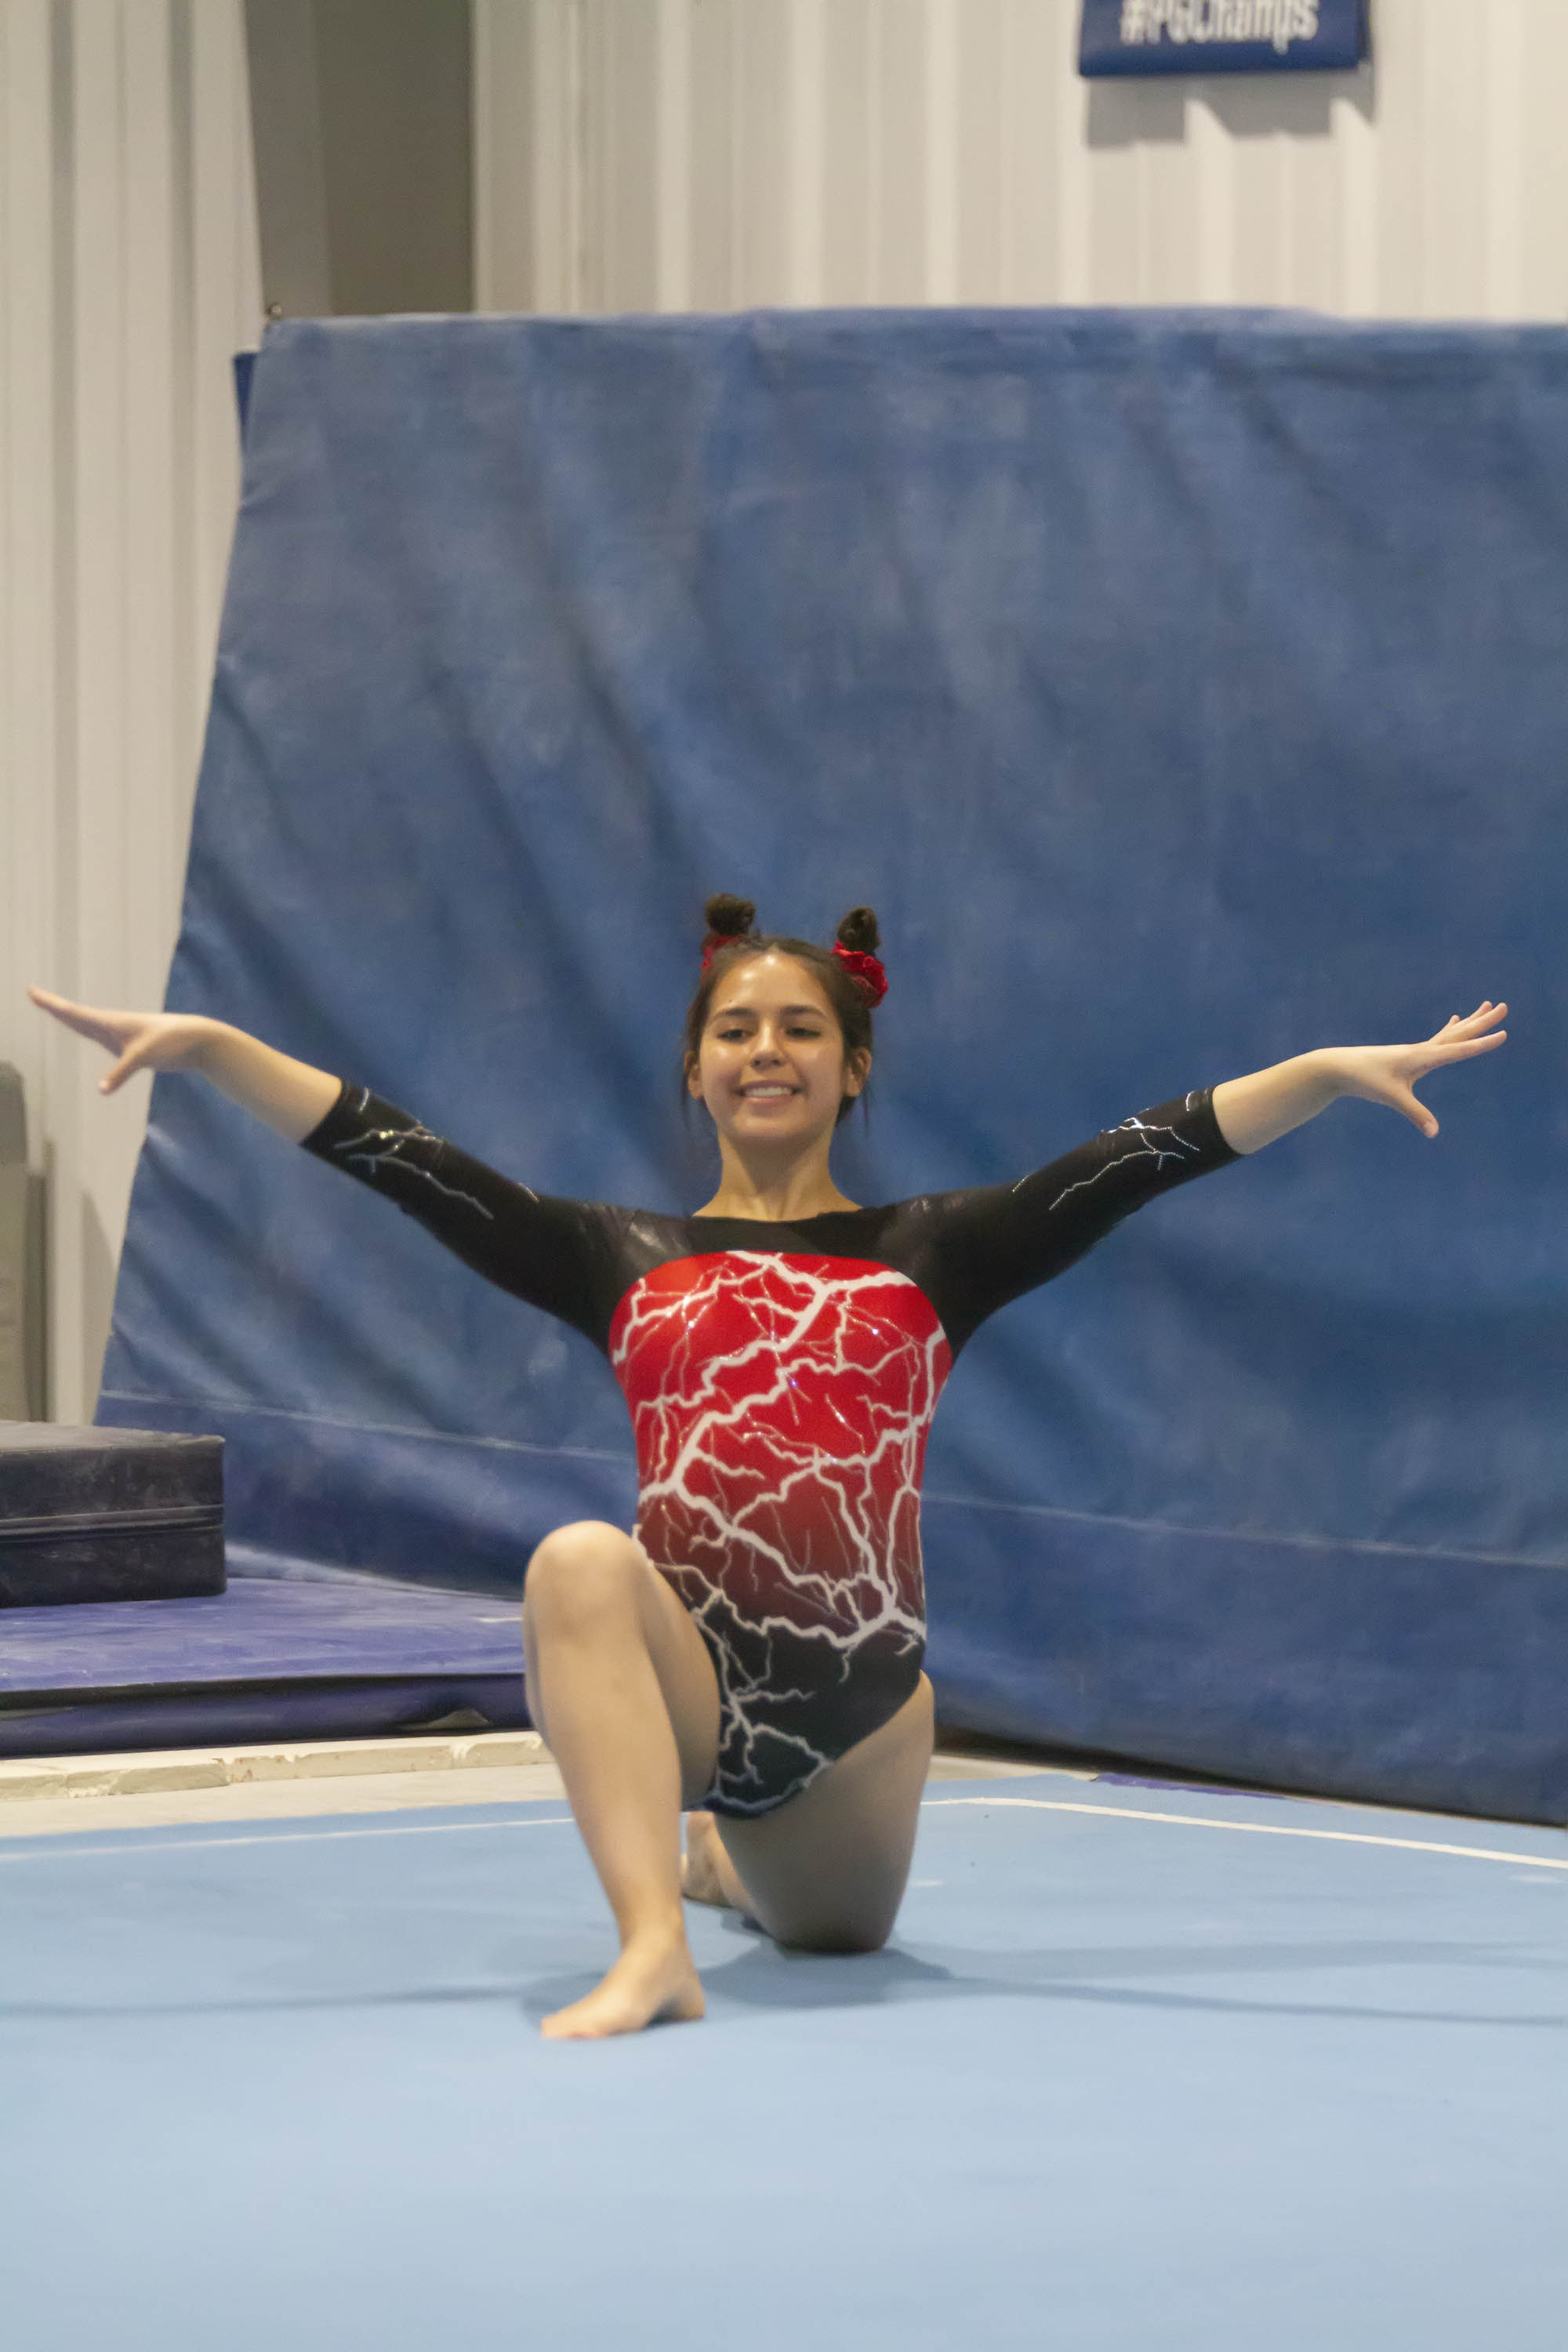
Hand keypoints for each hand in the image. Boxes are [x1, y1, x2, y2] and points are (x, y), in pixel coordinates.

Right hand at [28, 987, 219, 1094]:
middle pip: (76, 1015)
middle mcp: (112, 1025)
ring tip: (53, 1009)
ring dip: (69, 1017)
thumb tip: (102, 1090)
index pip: (74, 1013)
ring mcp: (120, 1035)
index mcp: (111, 1022)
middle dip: (54, 1006)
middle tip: (33, 994)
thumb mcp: (144, 1056)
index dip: (51, 1003)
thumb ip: (121, 1073)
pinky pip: (101, 1038)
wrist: (197, 1040)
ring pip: (87, 1025)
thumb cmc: (171, 1041)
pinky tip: (85, 1031)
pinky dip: (88, 1032)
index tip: (31, 991)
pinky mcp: (130, 1046)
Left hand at [1325, 1002, 1506, 1137]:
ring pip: (1450, 1033)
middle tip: (1504, 1006)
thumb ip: (1415, 1114)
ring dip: (1470, 1021)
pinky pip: (1436, 1039)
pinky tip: (1454, 1021)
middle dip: (1483, 1021)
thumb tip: (1434, 1132)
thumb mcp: (1392, 1098)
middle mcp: (1422, 1049)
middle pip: (1459, 1033)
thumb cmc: (1365, 1080)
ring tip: (1486, 1006)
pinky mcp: (1408, 1055)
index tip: (1504, 1033)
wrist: (1339, 1067)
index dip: (1482, 1043)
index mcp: (1422, 1056)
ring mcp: (1415, 1050)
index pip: (1459, 1049)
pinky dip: (1449, 1030)